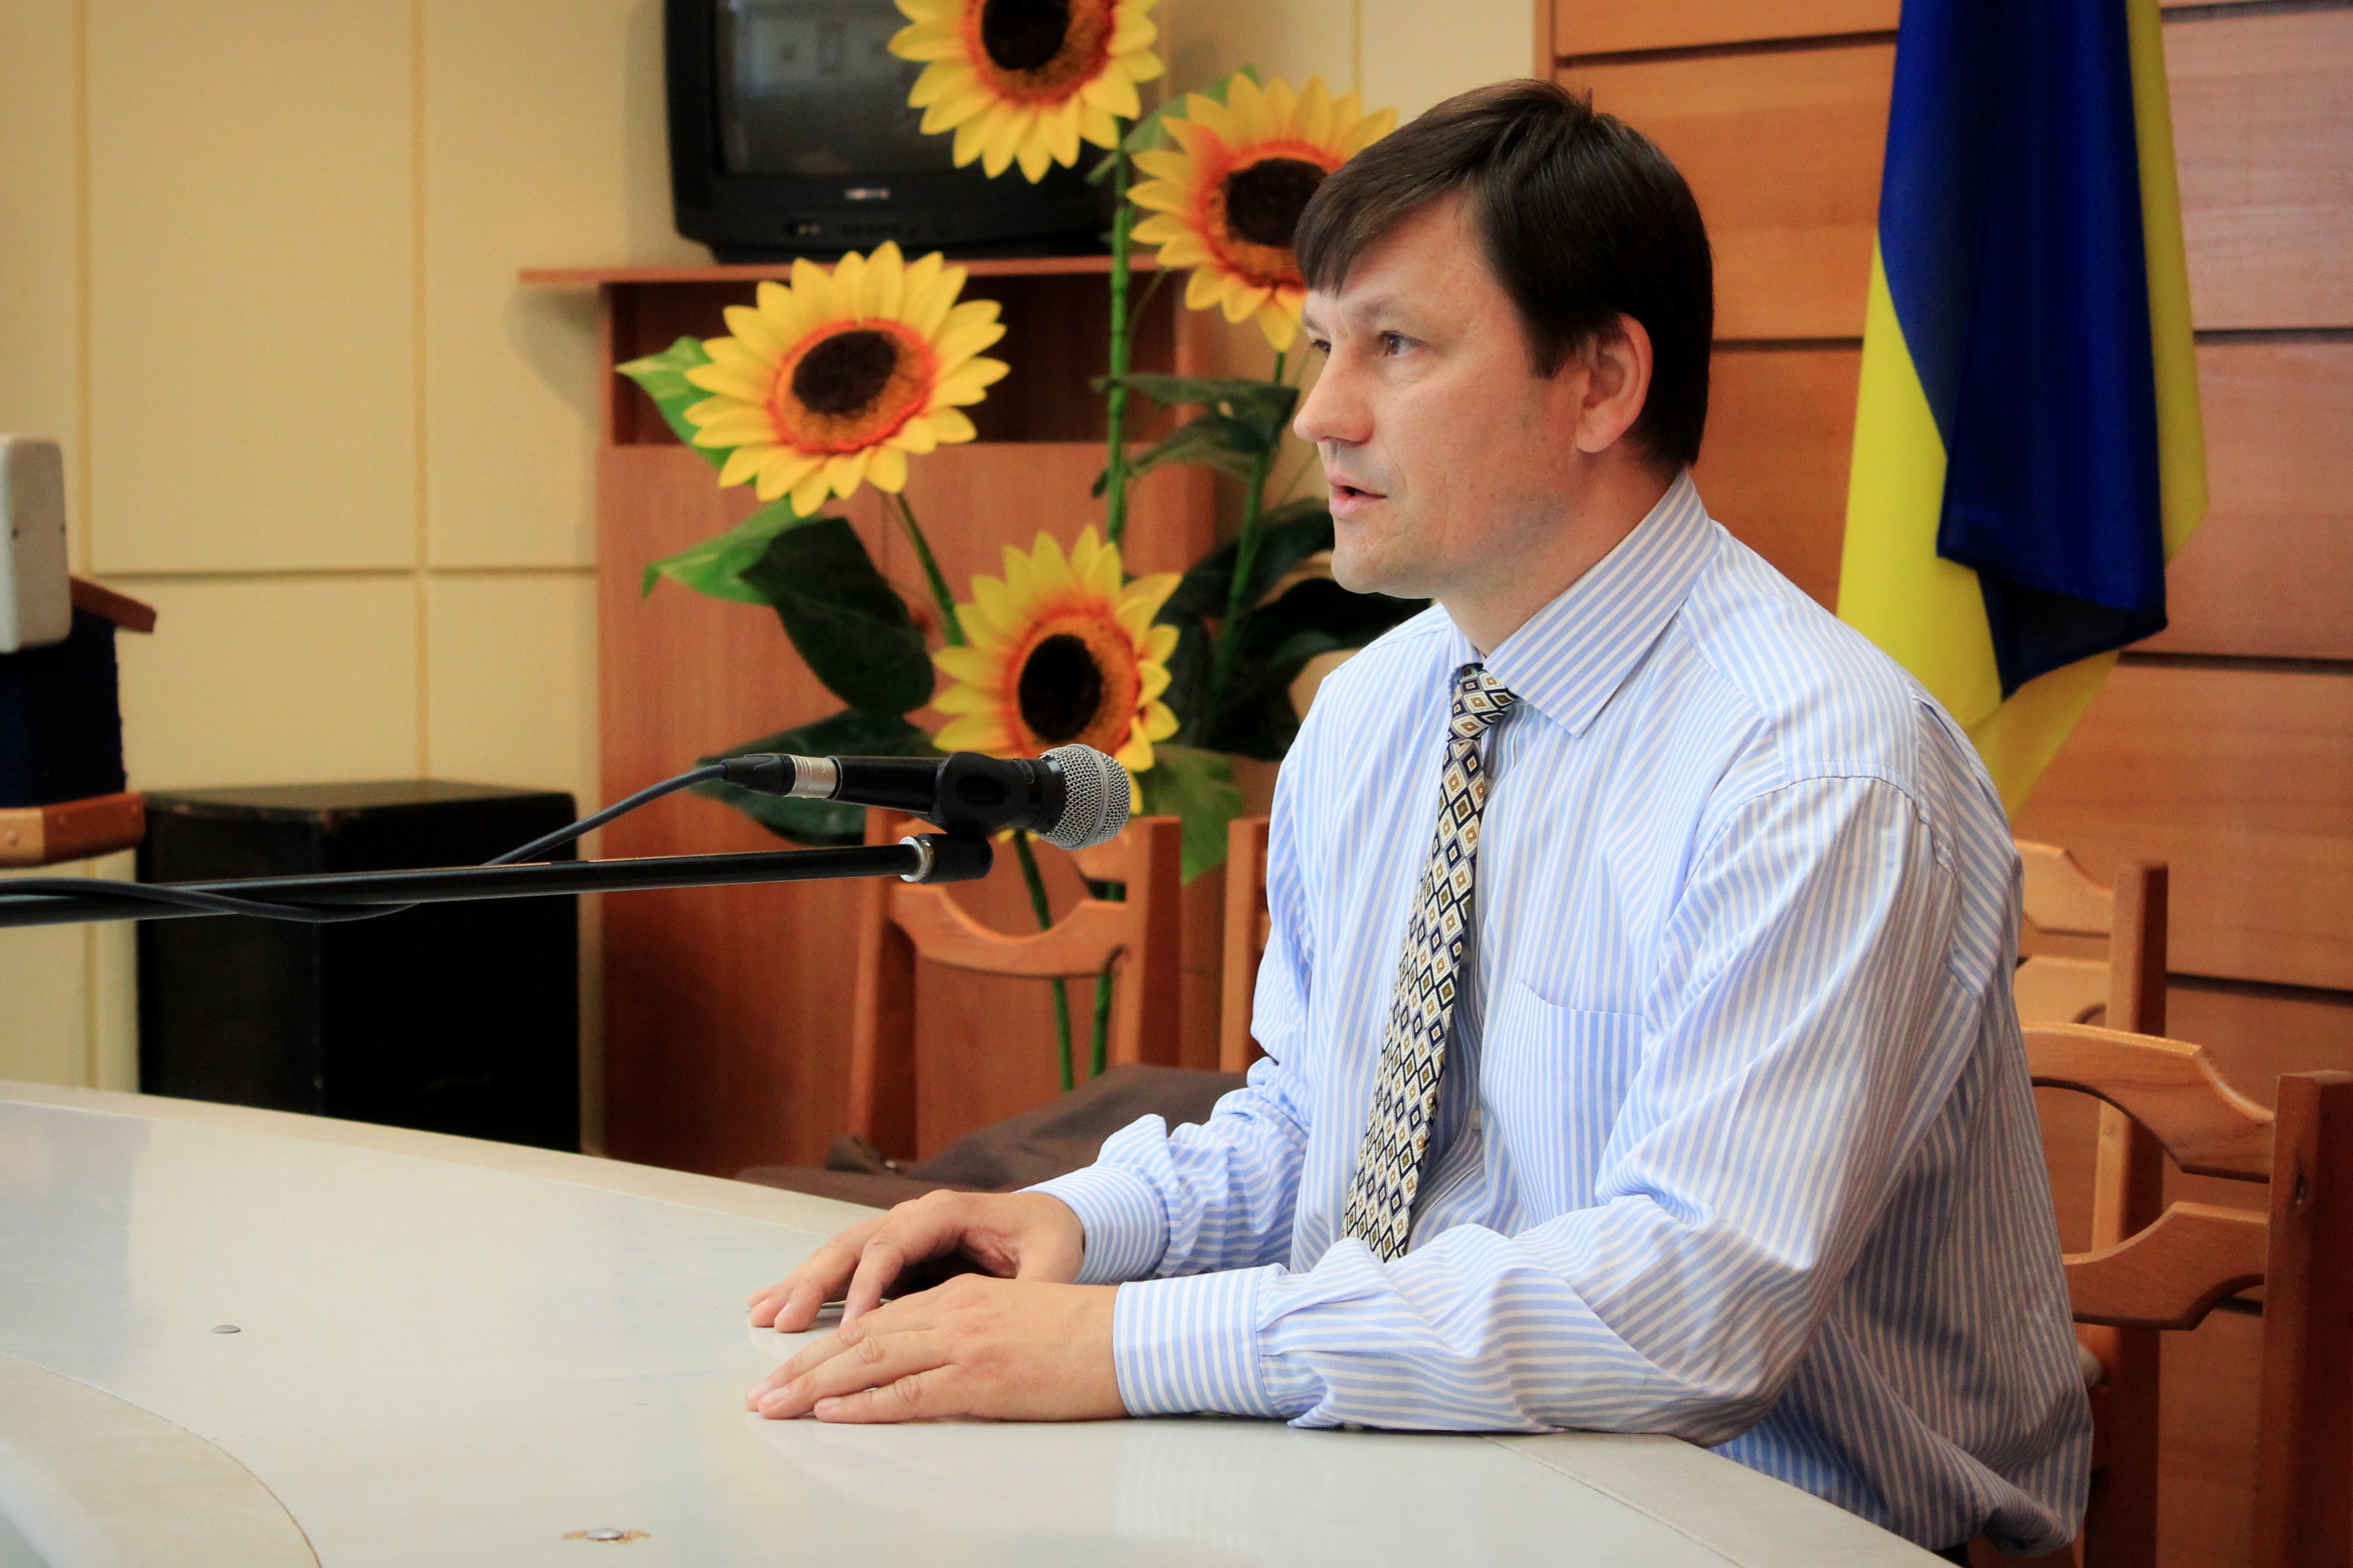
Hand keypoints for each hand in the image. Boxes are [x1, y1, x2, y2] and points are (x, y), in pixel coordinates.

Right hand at [747, 1189, 1085, 1332]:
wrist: (1053, 1218)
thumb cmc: (1052, 1241)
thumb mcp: (1052, 1262)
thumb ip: (1033, 1284)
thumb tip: (1020, 1313)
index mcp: (948, 1211)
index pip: (896, 1244)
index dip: (872, 1284)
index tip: (854, 1323)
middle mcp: (914, 1214)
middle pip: (854, 1243)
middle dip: (816, 1282)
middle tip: (783, 1321)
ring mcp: (898, 1229)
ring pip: (839, 1253)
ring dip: (801, 1283)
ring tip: (762, 1314)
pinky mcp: (892, 1251)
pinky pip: (843, 1265)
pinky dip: (808, 1284)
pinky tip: (771, 1303)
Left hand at [747, 1274, 1122, 1421]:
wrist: (1130, 1335)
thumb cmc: (1082, 1332)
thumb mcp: (1015, 1316)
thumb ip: (969, 1327)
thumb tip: (928, 1357)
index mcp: (960, 1296)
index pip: (877, 1319)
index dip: (826, 1346)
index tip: (787, 1368)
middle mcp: (951, 1313)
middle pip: (859, 1338)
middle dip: (801, 1367)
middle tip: (758, 1395)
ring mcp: (962, 1344)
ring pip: (870, 1362)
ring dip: (813, 1386)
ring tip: (772, 1405)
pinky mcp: (979, 1378)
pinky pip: (907, 1393)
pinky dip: (862, 1404)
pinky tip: (829, 1412)